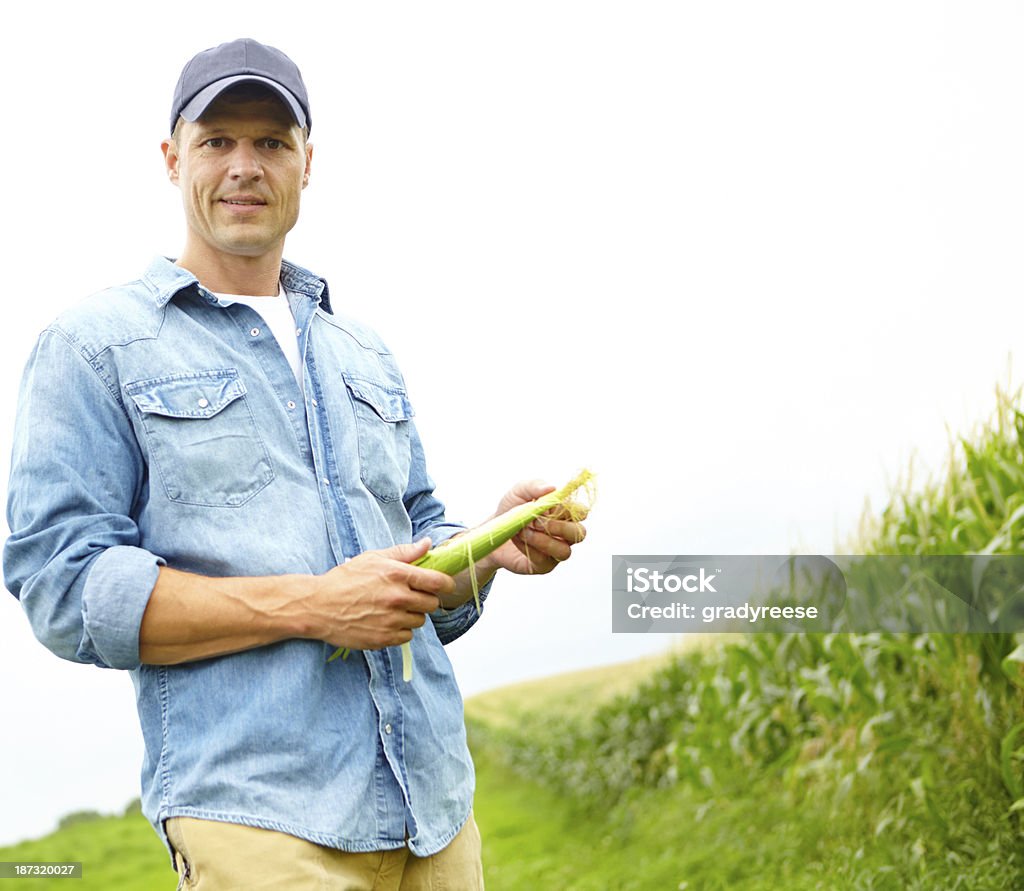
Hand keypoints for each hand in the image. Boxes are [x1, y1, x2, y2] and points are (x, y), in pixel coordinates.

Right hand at [307, 538, 454, 650]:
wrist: (319, 606)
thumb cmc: (345, 579)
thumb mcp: (373, 558)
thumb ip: (404, 552)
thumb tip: (427, 544)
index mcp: (397, 575)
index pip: (437, 582)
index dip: (445, 584)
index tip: (444, 585)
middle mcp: (398, 598)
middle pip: (432, 604)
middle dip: (425, 599)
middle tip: (411, 596)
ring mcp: (392, 621)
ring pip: (420, 621)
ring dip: (412, 615)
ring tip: (394, 609)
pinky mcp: (384, 639)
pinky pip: (407, 637)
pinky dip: (400, 631)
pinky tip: (386, 621)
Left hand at [480, 479, 588, 576]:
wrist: (493, 530)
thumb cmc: (511, 509)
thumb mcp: (519, 492)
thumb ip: (535, 486)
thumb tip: (552, 487)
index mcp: (565, 513)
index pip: (581, 512)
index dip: (568, 509)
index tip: (547, 505)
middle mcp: (565, 534)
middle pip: (579, 533)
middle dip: (558, 527)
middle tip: (535, 521)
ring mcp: (556, 551)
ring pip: (565, 551)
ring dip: (543, 540)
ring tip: (523, 531)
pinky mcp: (543, 565)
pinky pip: (544, 561)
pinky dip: (529, 548)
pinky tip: (517, 539)